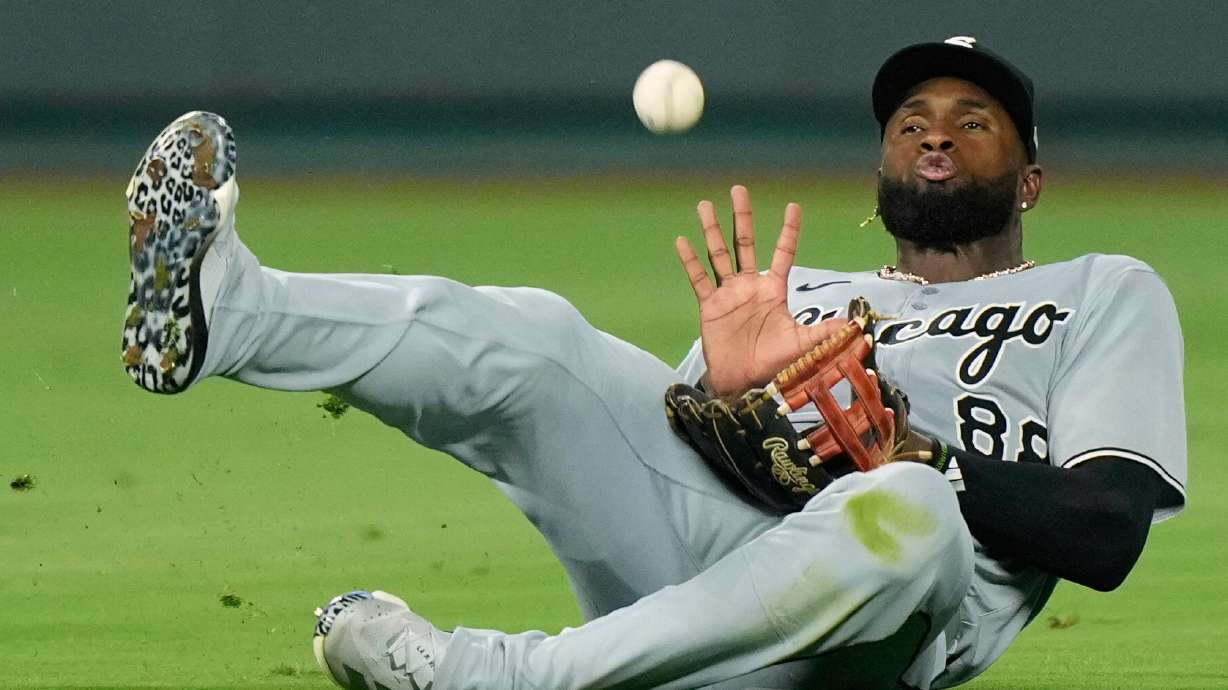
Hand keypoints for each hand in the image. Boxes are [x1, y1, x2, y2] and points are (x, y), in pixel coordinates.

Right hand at [675, 185, 844, 397]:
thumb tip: (855, 325)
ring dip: (712, 230)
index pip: (783, 253)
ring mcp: (728, 293)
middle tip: (739, 189)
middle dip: (742, 217)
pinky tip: (682, 241)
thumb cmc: (774, 363)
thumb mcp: (803, 345)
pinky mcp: (710, 305)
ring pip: (719, 254)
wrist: (744, 382)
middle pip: (745, 244)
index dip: (788, 231)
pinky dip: (690, 261)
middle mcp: (750, 285)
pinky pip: (699, 279)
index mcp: (773, 289)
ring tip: (704, 205)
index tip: (793, 206)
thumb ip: (825, 332)